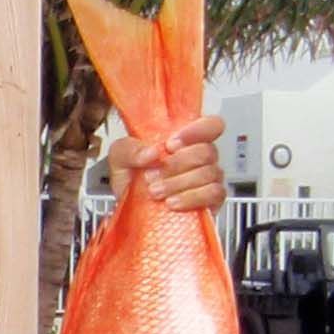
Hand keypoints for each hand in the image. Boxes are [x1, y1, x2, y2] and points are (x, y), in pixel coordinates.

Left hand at [107, 115, 225, 211]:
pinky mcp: (210, 200)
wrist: (128, 208)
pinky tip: (172, 203)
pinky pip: (214, 194)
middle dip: (176, 165)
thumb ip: (130, 149)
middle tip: (151, 176)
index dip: (197, 131)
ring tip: (155, 192)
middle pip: (206, 151)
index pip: (211, 125)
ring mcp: (208, 178)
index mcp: (185, 139)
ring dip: (179, 183)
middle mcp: (201, 156)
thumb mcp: (119, 157)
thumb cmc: (130, 178)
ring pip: (209, 173)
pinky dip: (192, 198)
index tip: (171, 145)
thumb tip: (152, 153)